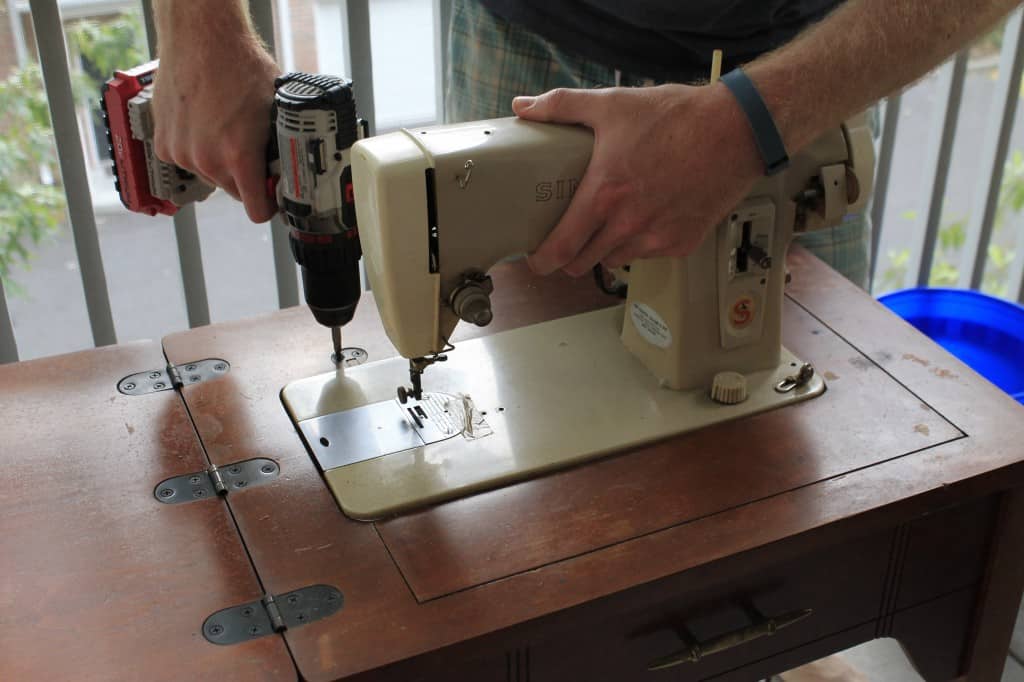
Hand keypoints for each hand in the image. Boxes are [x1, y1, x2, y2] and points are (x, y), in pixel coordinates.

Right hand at [153, 42, 279, 222]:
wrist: (201, 37)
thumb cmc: (239, 64)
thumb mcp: (276, 109)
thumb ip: (279, 145)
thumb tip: (291, 164)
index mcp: (238, 156)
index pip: (256, 210)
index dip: (270, 204)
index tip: (274, 197)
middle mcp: (206, 160)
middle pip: (235, 191)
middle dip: (247, 177)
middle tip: (253, 150)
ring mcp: (181, 153)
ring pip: (211, 175)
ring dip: (220, 161)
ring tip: (227, 128)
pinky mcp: (164, 144)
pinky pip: (188, 160)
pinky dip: (198, 149)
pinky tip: (206, 124)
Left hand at [513, 84, 762, 275]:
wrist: (736, 130)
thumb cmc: (678, 118)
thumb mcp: (612, 105)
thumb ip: (562, 106)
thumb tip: (524, 107)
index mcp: (604, 195)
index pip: (561, 249)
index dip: (542, 261)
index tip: (536, 260)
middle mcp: (629, 224)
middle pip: (584, 263)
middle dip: (569, 258)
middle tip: (566, 242)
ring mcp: (657, 238)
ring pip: (615, 261)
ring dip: (605, 250)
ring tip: (606, 226)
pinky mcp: (681, 243)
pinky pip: (648, 255)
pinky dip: (640, 244)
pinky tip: (644, 218)